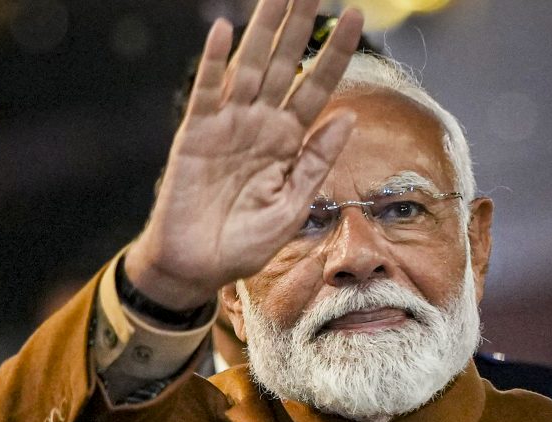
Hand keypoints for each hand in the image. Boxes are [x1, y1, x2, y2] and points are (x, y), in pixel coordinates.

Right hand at [123, 0, 363, 309]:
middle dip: (300, 23)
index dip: (336, 52)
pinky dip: (213, 62)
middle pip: (286, 63)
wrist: (197, 267)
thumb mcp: (293, 207)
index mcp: (289, 141)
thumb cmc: (244, 244)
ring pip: (249, 66)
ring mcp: (228, 125)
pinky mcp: (196, 135)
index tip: (355, 15)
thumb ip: (317, 161)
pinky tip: (224, 31)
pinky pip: (206, 93)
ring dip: (263, 28)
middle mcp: (261, 124)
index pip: (318, 87)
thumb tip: (349, 117)